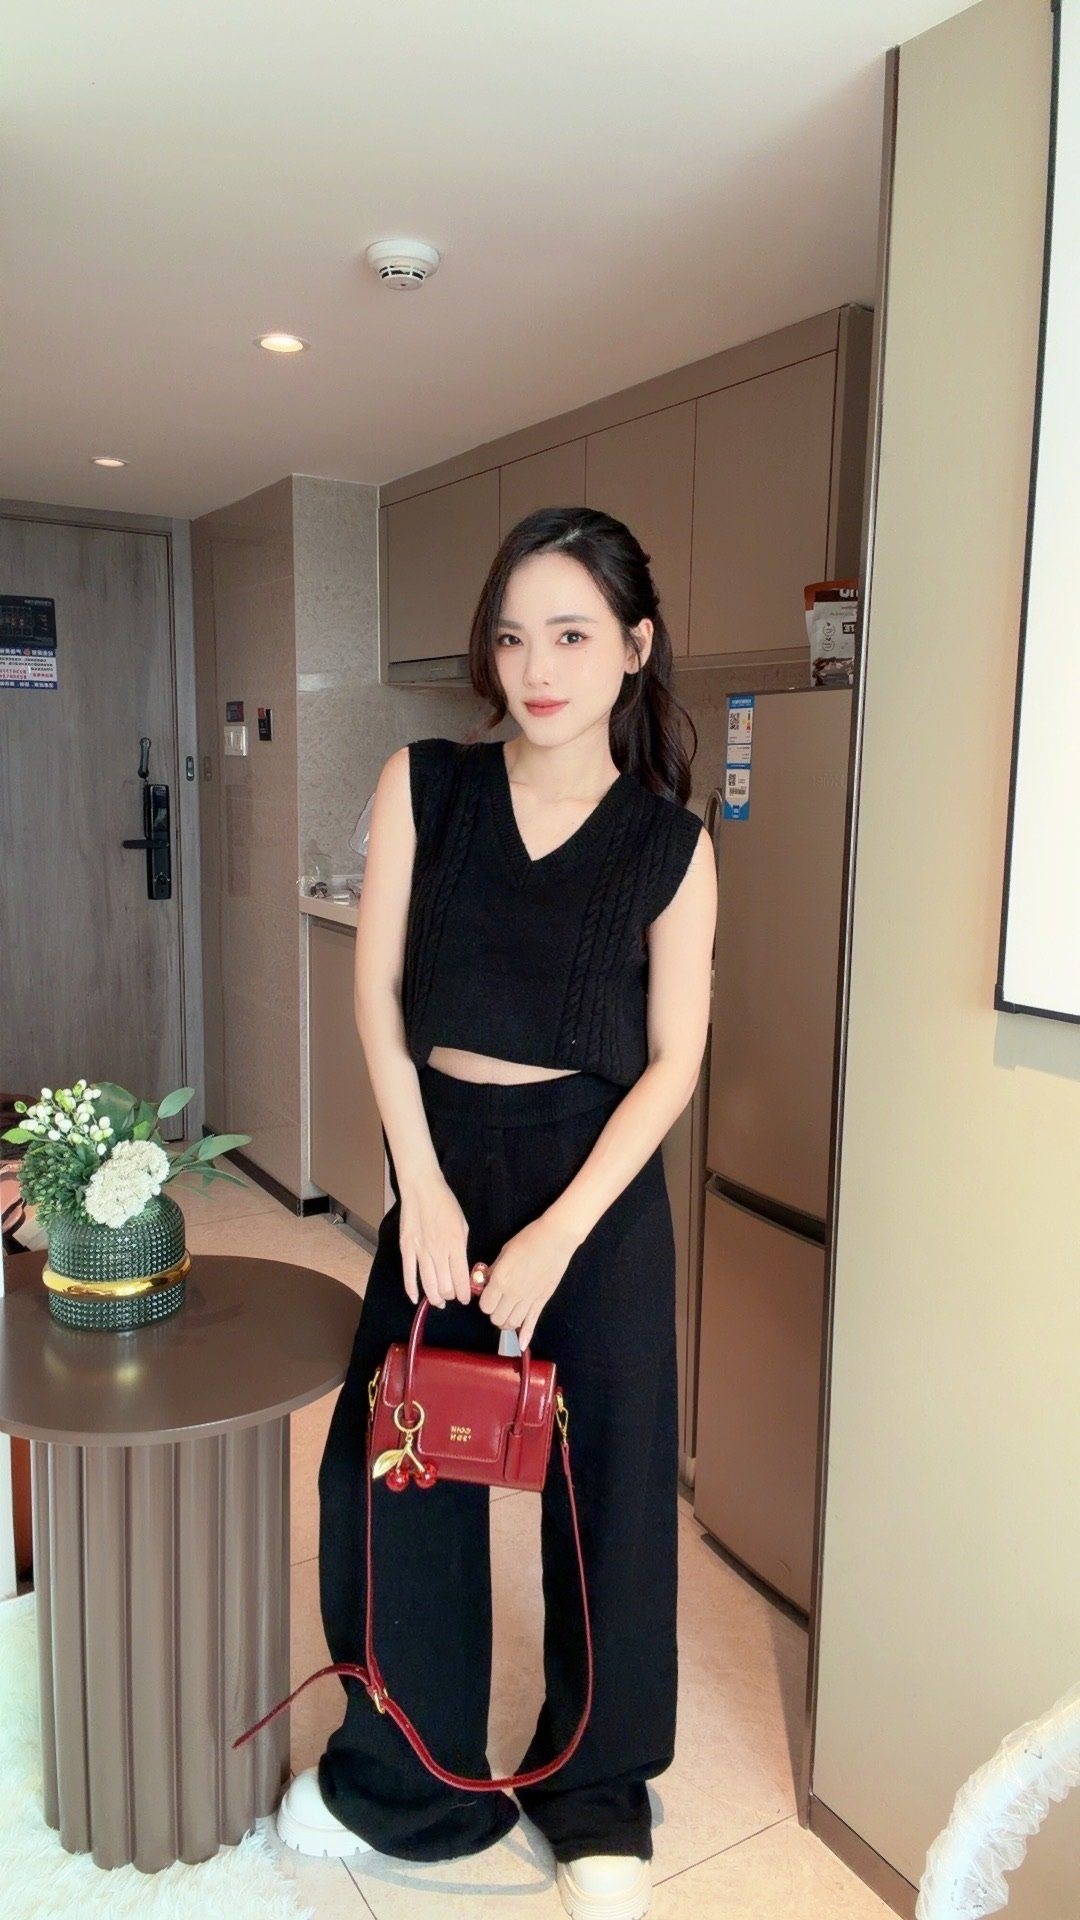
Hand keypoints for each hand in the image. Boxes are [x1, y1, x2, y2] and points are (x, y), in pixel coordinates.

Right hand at [398, 1173, 472, 1308]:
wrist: (423, 1189)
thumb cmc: (446, 1204)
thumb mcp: (463, 1225)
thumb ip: (462, 1248)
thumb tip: (461, 1268)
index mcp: (456, 1245)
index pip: (461, 1280)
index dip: (464, 1294)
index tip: (465, 1299)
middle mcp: (439, 1252)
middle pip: (444, 1286)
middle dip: (450, 1297)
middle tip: (452, 1298)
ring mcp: (421, 1251)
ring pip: (428, 1284)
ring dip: (434, 1298)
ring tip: (439, 1302)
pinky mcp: (407, 1249)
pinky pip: (408, 1274)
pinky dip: (411, 1290)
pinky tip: (415, 1298)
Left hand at [477, 1214, 580, 1349]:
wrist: (556, 1239)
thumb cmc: (528, 1240)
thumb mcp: (504, 1252)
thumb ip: (493, 1270)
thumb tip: (485, 1282)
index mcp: (501, 1280)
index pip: (484, 1306)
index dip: (485, 1301)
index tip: (488, 1294)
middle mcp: (513, 1294)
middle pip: (496, 1318)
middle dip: (494, 1311)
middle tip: (498, 1302)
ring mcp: (529, 1299)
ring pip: (512, 1323)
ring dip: (507, 1320)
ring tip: (508, 1312)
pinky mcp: (542, 1301)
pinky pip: (532, 1322)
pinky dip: (526, 1335)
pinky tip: (522, 1345)